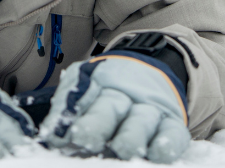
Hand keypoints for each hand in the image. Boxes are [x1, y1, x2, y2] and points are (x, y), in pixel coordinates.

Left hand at [40, 55, 189, 162]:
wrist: (153, 71)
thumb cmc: (110, 90)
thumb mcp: (86, 86)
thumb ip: (69, 107)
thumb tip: (52, 136)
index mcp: (98, 83)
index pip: (83, 92)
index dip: (71, 110)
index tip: (62, 133)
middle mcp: (124, 94)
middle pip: (110, 107)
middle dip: (97, 124)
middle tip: (84, 138)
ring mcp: (149, 109)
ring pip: (140, 121)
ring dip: (130, 137)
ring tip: (121, 148)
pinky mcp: (172, 123)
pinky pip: (172, 134)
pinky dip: (166, 144)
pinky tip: (157, 153)